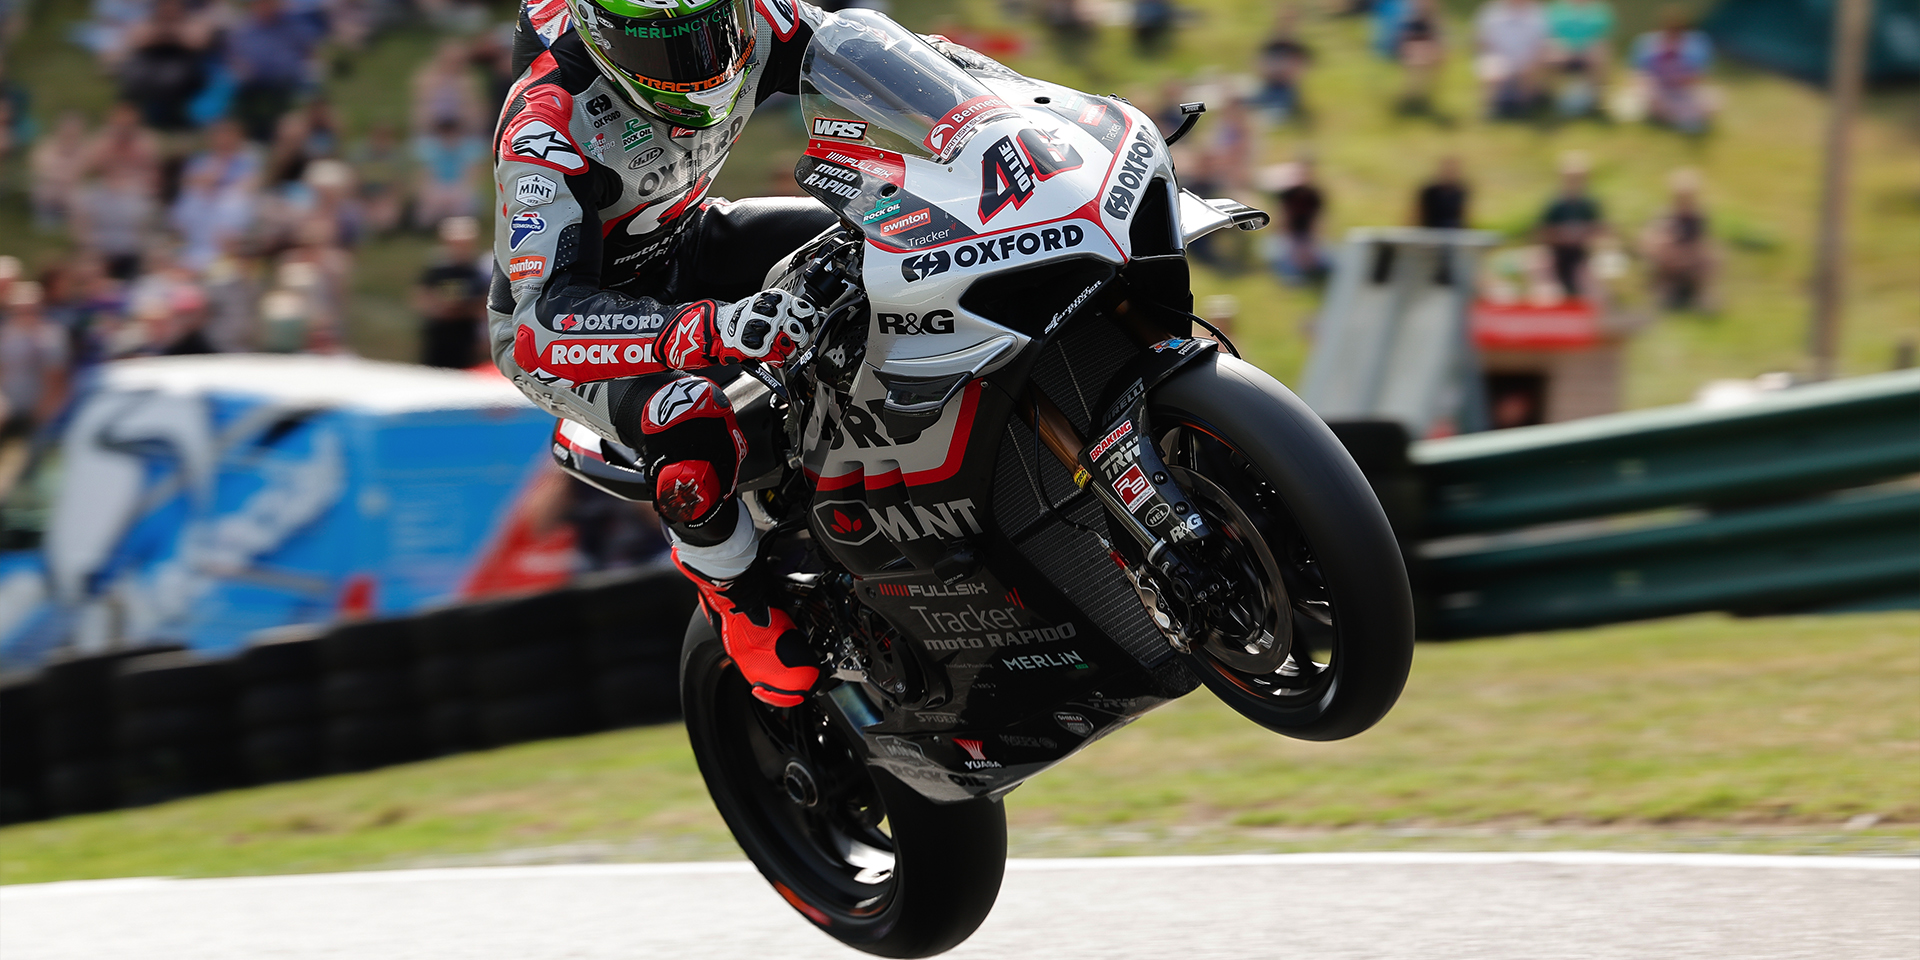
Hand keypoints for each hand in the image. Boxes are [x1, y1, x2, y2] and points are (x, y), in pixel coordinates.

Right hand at [662, 290, 815, 368]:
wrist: (721, 326)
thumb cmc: (748, 318)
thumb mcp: (772, 308)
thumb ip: (792, 313)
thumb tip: (815, 318)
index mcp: (778, 299)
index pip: (806, 311)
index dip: (808, 322)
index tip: (806, 326)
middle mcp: (772, 312)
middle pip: (798, 332)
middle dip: (797, 340)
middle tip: (790, 340)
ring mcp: (763, 328)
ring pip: (787, 346)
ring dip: (785, 351)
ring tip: (776, 347)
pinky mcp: (754, 344)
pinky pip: (773, 356)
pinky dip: (773, 358)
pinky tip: (767, 352)